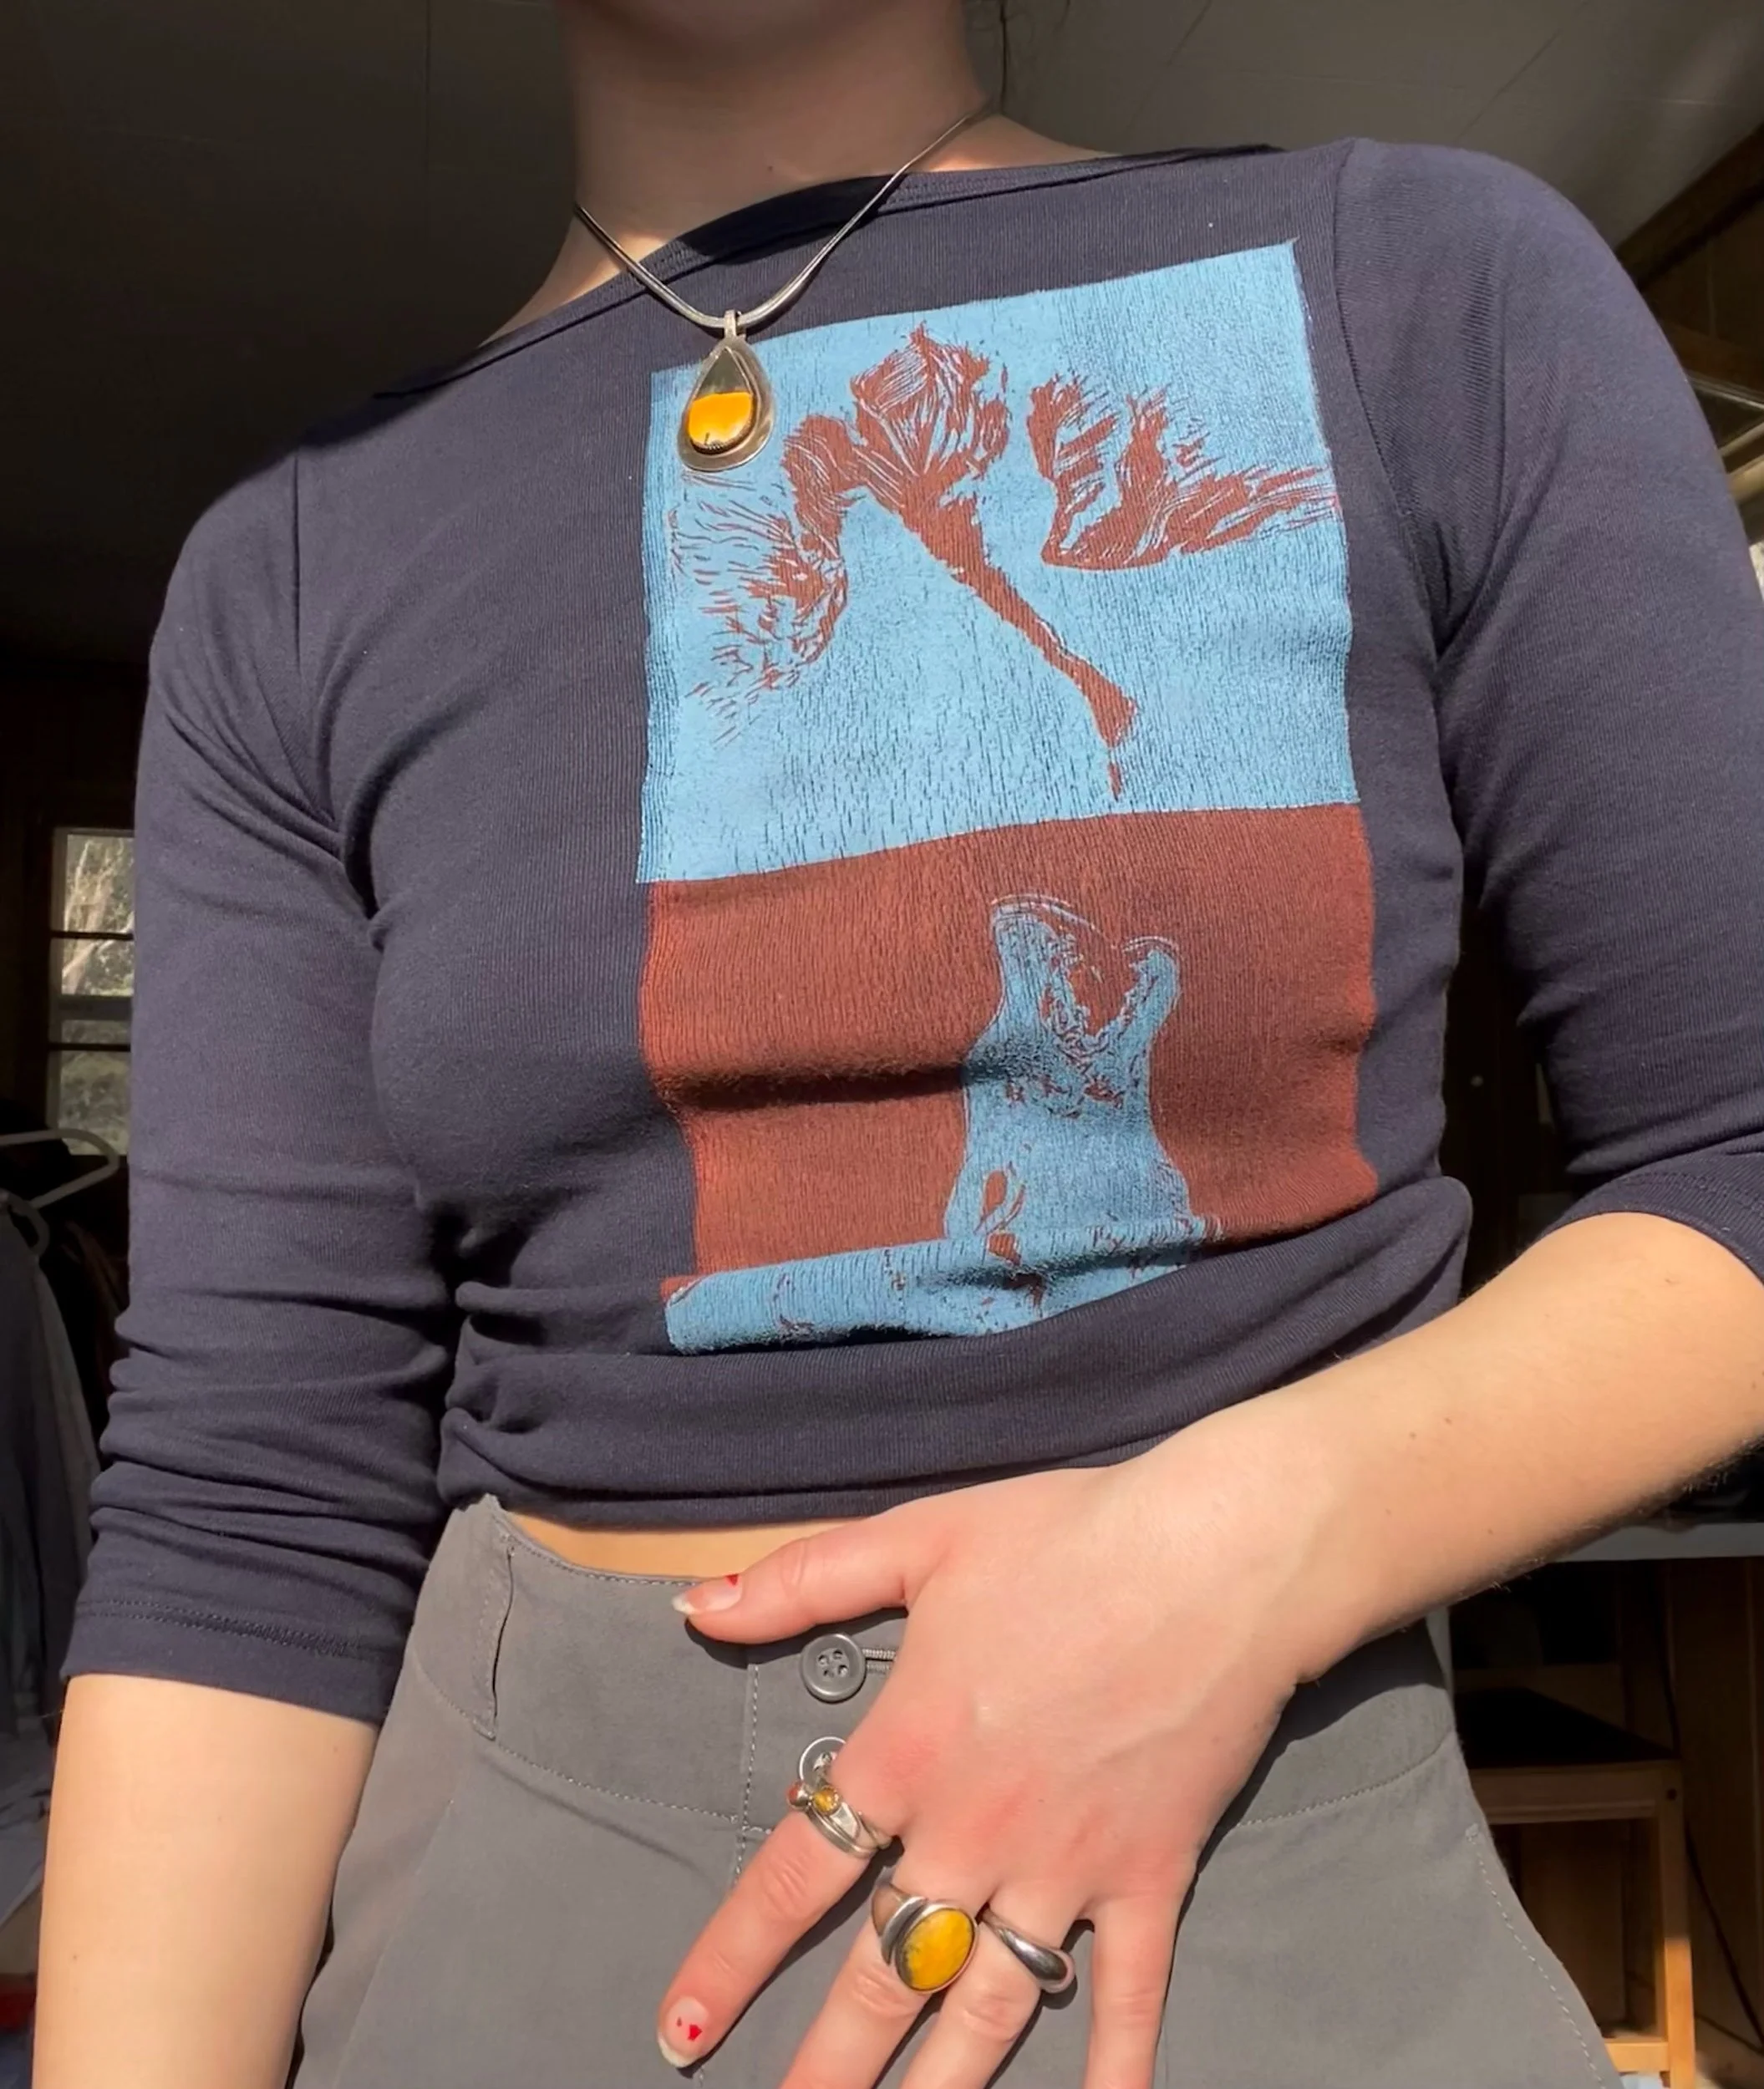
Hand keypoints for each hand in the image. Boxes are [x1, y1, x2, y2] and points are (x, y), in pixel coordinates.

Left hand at [654, 1405, 1353, 2088]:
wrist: (1215, 1559)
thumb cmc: (1064, 1536)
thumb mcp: (917, 1539)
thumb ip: (801, 1580)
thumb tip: (697, 1607)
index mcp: (907, 1755)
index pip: (791, 1880)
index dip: (730, 1962)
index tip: (682, 2032)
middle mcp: (973, 1833)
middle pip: (881, 1974)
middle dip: (828, 2063)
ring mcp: (1064, 1868)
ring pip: (985, 2010)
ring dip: (936, 2087)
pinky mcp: (1149, 1877)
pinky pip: (1126, 1995)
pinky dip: (1113, 2066)